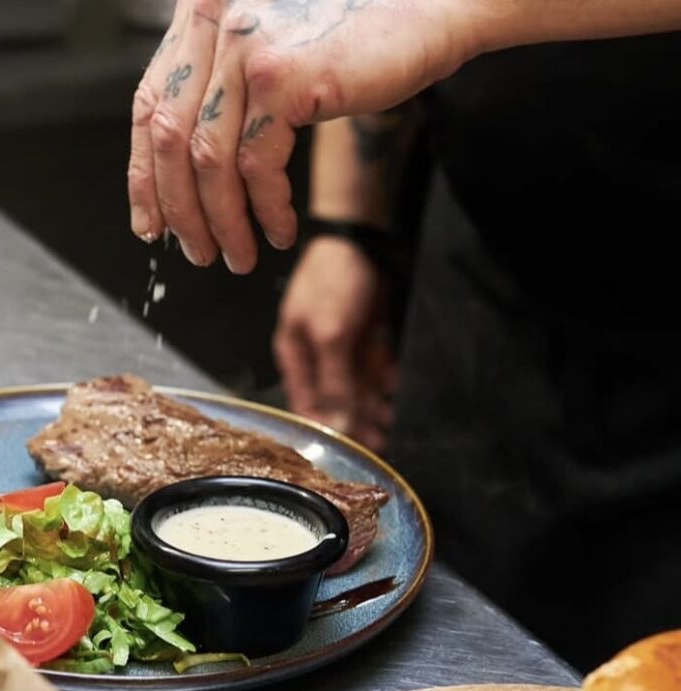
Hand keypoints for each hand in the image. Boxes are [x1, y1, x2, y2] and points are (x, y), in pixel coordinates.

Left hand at [128, 0, 468, 272]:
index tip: (152, 222)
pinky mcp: (283, 75)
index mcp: (203, 7)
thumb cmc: (363, 24)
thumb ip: (225, 81)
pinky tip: (279, 230)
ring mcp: (246, 44)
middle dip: (181, 211)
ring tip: (239, 255)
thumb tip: (187, 161)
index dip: (145, 176)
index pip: (148, 104)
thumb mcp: (273, 37)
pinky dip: (265, 209)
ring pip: (208, 160)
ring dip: (222, 222)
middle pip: (168, 138)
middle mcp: (215, 17)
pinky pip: (256, 166)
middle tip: (198, 251)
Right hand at [273, 236, 397, 453]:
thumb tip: (336, 425)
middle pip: (335, 398)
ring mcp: (341, 344)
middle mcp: (316, 355)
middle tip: (378, 444)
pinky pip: (374, 365)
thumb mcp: (331, 335)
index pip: (306, 404)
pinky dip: (384, 379)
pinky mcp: (364, 334)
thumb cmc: (334, 283)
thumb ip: (333, 382)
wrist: (361, 237)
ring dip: (373, 404)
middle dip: (355, 421)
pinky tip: (395, 391)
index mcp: (296, 355)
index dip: (325, 429)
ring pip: (357, 385)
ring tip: (390, 424)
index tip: (346, 453)